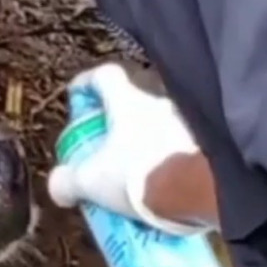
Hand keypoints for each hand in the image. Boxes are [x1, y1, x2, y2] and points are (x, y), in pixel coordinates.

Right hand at [47, 61, 217, 235]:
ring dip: (146, 146)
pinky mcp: (207, 145)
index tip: (79, 97)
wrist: (193, 192)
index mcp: (128, 101)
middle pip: (132, 106)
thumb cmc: (136, 174)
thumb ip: (68, 181)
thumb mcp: (90, 181)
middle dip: (118, 127)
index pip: (105, 75)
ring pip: (159, 128)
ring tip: (136, 175)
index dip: (88, 83)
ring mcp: (187, 122)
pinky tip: (160, 186)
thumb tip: (59, 186)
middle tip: (106, 151)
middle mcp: (160, 103)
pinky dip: (168, 162)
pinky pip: (180, 148)